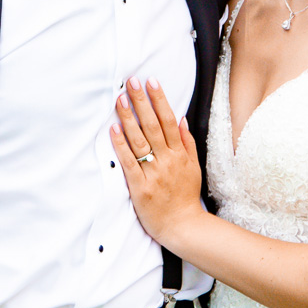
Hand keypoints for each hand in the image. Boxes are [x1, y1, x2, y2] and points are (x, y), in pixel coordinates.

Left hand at [111, 76, 205, 250]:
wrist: (183, 226)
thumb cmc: (186, 197)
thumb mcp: (194, 167)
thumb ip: (187, 143)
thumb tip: (182, 118)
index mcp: (180, 154)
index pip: (169, 120)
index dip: (159, 99)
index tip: (151, 82)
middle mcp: (167, 160)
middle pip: (153, 125)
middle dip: (142, 101)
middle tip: (132, 81)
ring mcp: (154, 173)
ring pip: (140, 140)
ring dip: (129, 118)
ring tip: (120, 99)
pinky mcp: (140, 187)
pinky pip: (130, 162)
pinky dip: (121, 145)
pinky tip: (114, 129)